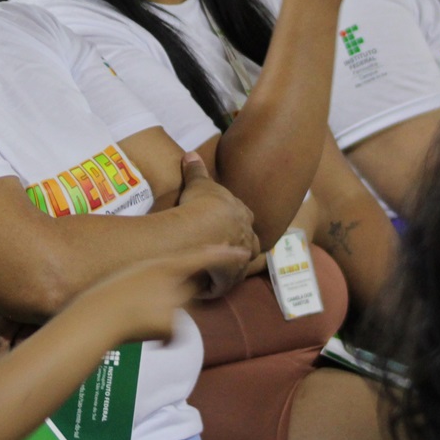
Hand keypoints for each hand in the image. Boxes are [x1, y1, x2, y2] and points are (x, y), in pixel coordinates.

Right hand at [85, 245, 245, 344]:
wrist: (98, 316)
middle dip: (177, 295)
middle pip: (188, 289)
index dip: (224, 255)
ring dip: (166, 315)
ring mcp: (174, 304)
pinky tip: (143, 331)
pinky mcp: (171, 325)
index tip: (242, 252)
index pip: (202, 256)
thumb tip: (176, 287)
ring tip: (137, 315)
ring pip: (180, 311)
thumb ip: (158, 275)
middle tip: (145, 299)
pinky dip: (162, 336)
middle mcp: (173, 282)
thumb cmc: (110, 292)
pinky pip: (173, 333)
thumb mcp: (135, 271)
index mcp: (163, 264)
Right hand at [175, 152, 259, 296]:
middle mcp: (248, 237)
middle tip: (221, 253)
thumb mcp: (199, 183)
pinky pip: (223, 284)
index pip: (245, 220)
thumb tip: (190, 153)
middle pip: (249, 246)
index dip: (236, 224)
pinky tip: (200, 286)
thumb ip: (196, 169)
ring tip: (209, 273)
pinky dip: (212, 286)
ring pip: (238, 267)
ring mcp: (241, 259)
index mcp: (243, 215)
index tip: (223, 226)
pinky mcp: (230, 276)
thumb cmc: (202, 203)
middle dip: (238, 250)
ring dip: (226, 270)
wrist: (201, 225)